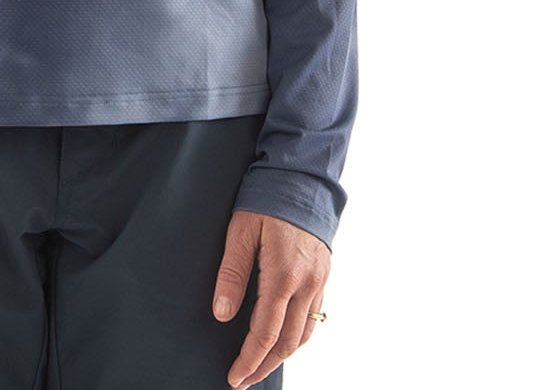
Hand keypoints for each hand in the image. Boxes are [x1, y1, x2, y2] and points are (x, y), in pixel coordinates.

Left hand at [212, 209, 329, 387]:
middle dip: (264, 366)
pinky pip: (315, 316)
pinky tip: (284, 339)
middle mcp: (306, 283)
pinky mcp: (324, 274)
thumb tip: (222, 314)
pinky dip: (299, 336)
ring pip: (304, 334)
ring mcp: (319, 280)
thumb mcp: (240, 231)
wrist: (302, 177)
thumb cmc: (266, 199)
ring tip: (261, 365)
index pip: (265, 333)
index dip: (249, 360)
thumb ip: (231, 273)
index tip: (234, 377)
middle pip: (287, 342)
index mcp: (283, 275)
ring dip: (283, 355)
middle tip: (244, 380)